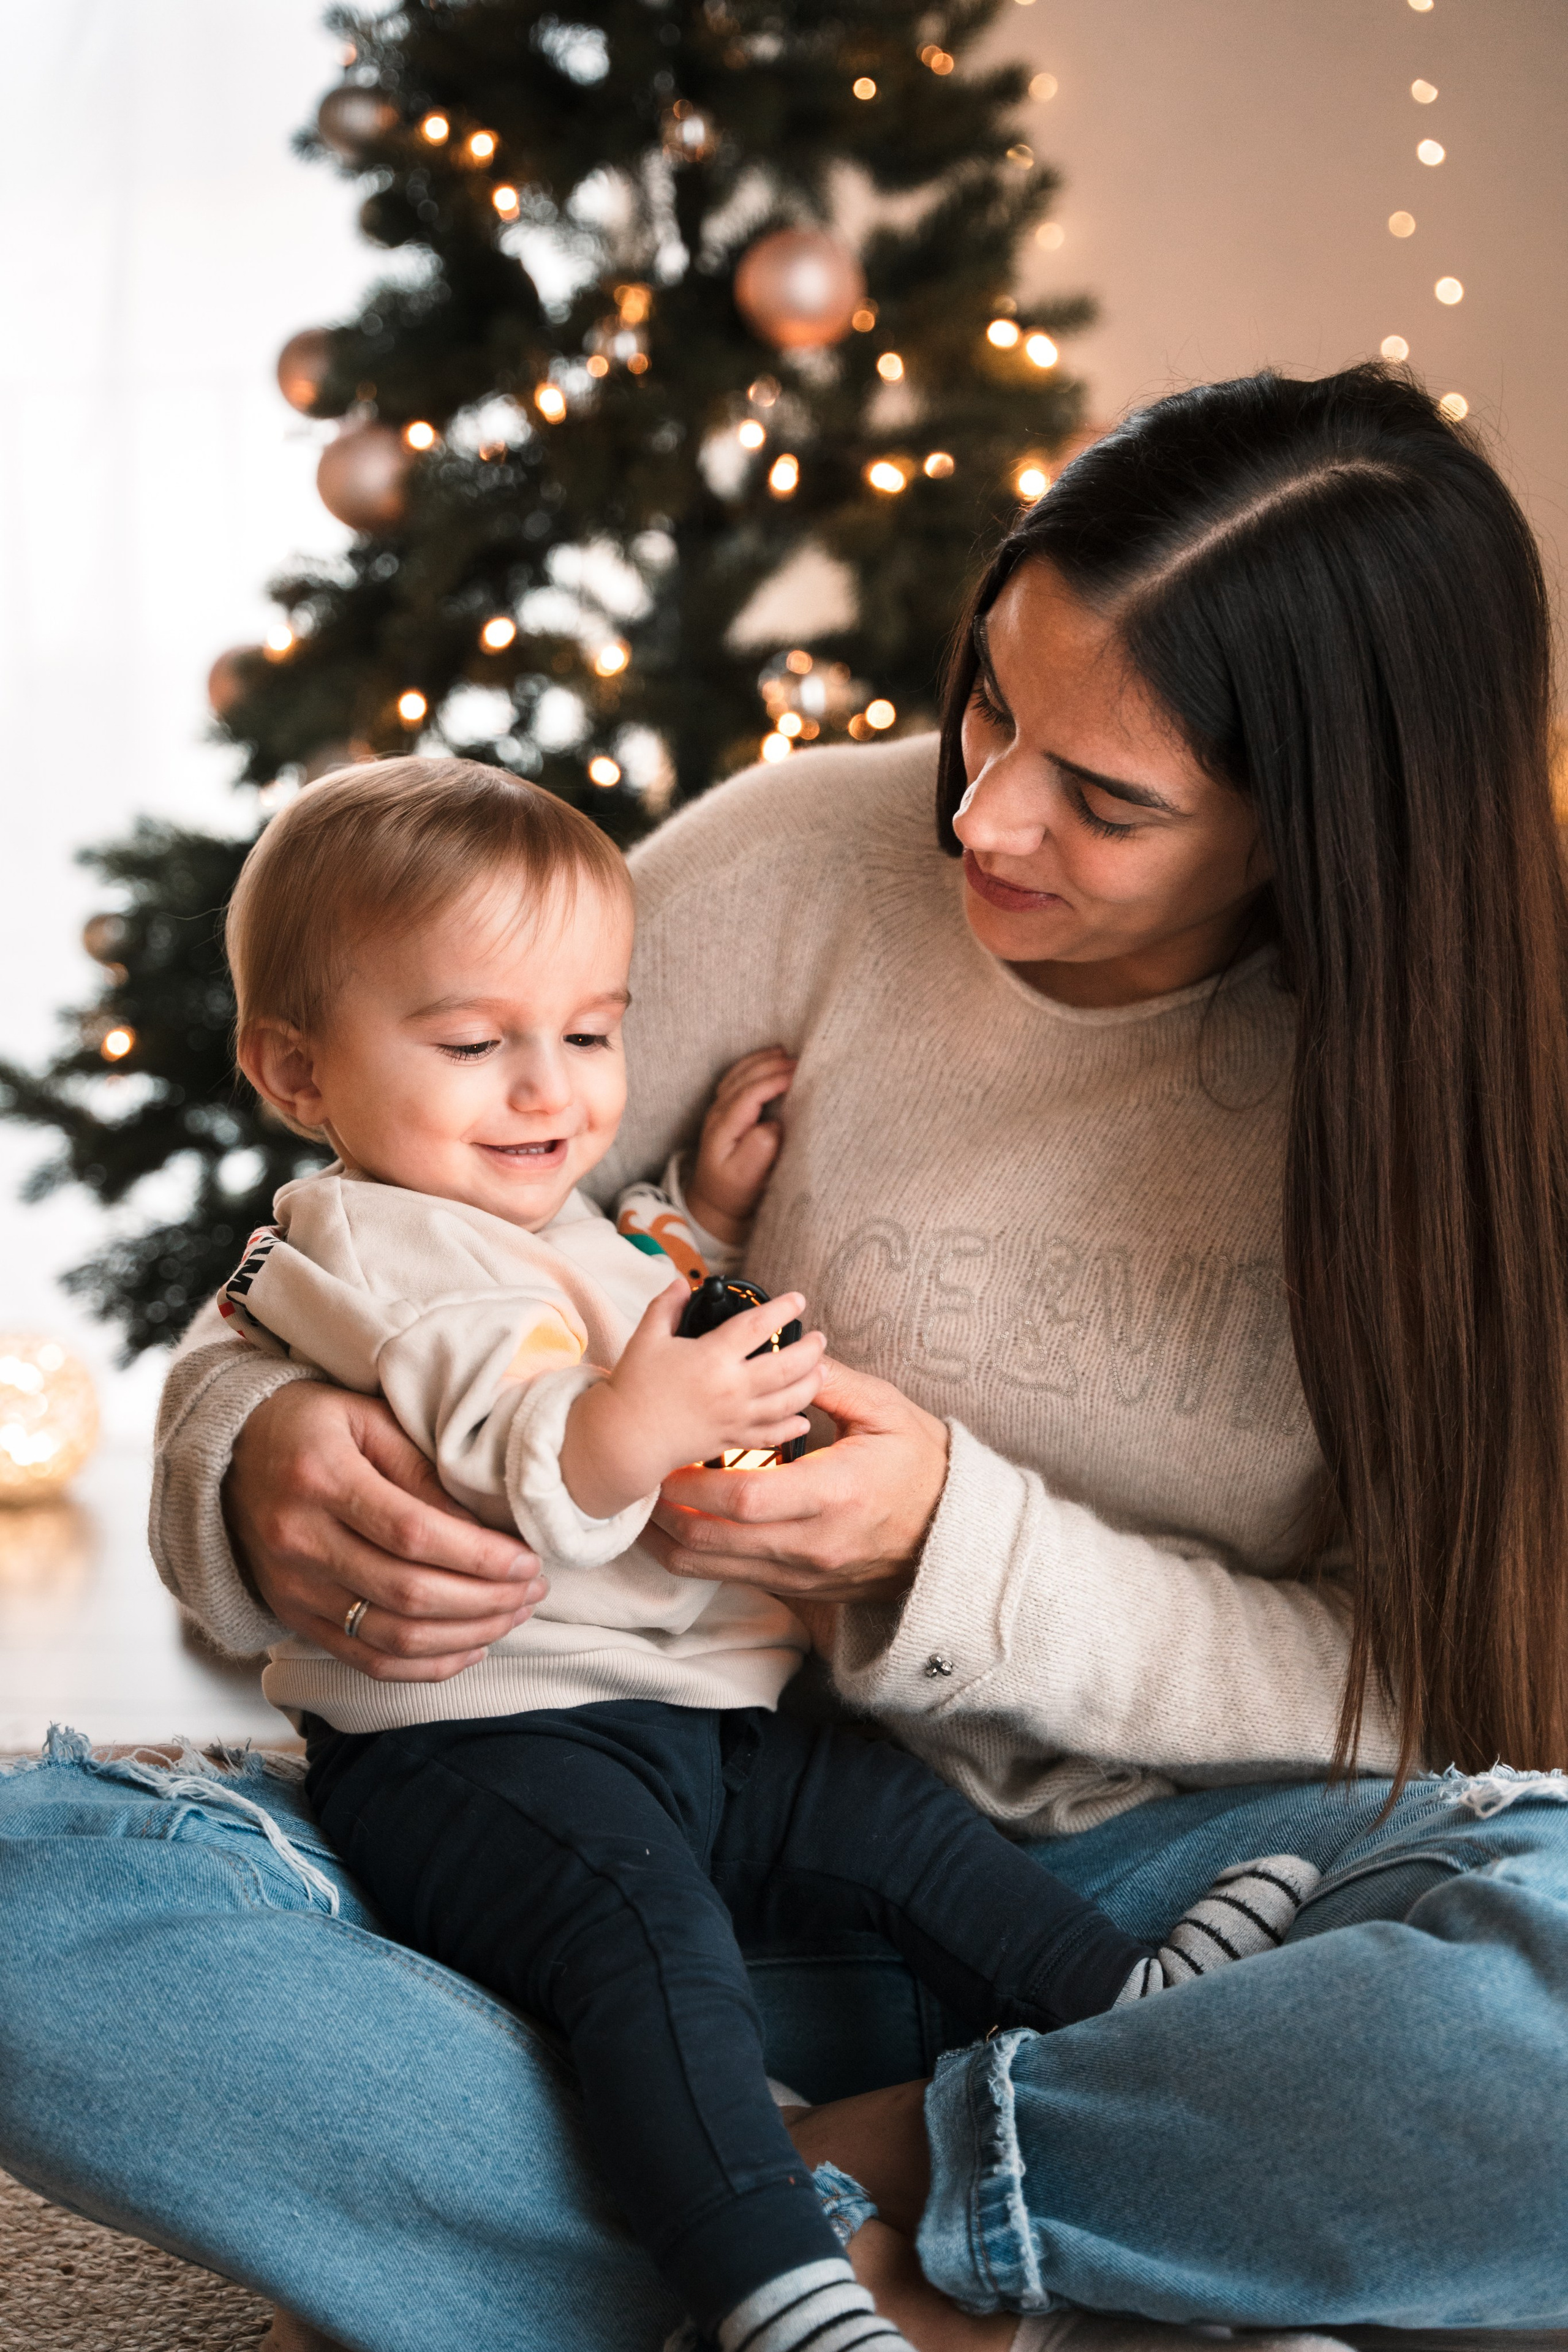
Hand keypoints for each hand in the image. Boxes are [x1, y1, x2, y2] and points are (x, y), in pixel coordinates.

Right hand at [224, 1381, 547, 1680]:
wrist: (227, 1454)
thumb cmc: (310, 1425)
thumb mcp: (367, 1418)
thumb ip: (423, 1468)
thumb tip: (488, 1524)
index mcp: (321, 1479)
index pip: (413, 1534)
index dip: (479, 1556)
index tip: (527, 1559)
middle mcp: (300, 1542)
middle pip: (407, 1594)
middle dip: (486, 1600)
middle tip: (534, 1587)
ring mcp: (293, 1589)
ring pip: (392, 1638)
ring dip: (466, 1636)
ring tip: (514, 1615)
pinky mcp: (293, 1618)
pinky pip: (365, 1661)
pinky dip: (424, 1667)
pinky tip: (471, 1649)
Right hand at [559, 1279, 825, 1518]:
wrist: (625, 1439)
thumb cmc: (634, 1387)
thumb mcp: (646, 1337)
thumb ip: (666, 1306)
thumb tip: (681, 1282)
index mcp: (712, 1357)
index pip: (757, 1326)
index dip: (783, 1309)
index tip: (798, 1299)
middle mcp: (731, 1387)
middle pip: (787, 1366)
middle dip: (810, 1349)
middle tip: (820, 1337)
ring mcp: (735, 1417)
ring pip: (788, 1401)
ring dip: (811, 1384)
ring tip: (821, 1370)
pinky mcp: (731, 1441)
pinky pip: (771, 1435)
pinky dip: (791, 1427)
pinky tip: (803, 1419)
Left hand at [643, 1356, 948, 1603]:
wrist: (955, 1534)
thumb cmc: (921, 1466)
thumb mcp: (886, 1412)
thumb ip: (833, 1383)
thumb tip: (789, 1353)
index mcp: (836, 1494)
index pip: (747, 1498)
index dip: (697, 1482)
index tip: (670, 1457)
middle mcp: (814, 1544)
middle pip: (716, 1539)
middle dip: (669, 1511)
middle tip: (643, 1477)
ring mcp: (805, 1573)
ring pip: (714, 1567)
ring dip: (672, 1538)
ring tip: (647, 1504)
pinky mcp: (798, 1588)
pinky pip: (733, 1577)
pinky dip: (699, 1555)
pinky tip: (681, 1526)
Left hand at [684, 1047, 795, 1243]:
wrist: (715, 1202)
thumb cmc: (735, 1191)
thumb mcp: (747, 1177)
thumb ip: (760, 1149)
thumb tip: (775, 1124)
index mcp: (724, 1127)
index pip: (749, 1093)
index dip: (773, 1080)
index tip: (799, 1075)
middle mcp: (718, 1113)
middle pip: (743, 1077)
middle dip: (772, 1065)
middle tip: (802, 1062)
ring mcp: (719, 1109)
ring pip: (738, 1074)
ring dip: (762, 1060)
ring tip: (787, 1054)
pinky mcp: (725, 1111)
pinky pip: (737, 1078)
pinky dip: (754, 1064)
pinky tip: (770, 1059)